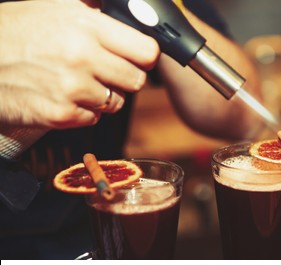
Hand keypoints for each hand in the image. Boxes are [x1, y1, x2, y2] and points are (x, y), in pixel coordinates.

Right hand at [0, 0, 158, 128]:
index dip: (145, 56)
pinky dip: (83, 111)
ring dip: (103, 96)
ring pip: (115, 102)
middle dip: (125, 77)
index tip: (138, 57)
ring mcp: (71, 89)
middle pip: (136, 81)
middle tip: (106, 71)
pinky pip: (93, 119)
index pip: (146, 51)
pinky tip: (64, 96)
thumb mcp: (56, 7)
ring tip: (78, 82)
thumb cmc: (16, 31)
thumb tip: (132, 10)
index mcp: (86, 26)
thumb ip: (95, 11)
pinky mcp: (60, 115)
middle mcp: (81, 57)